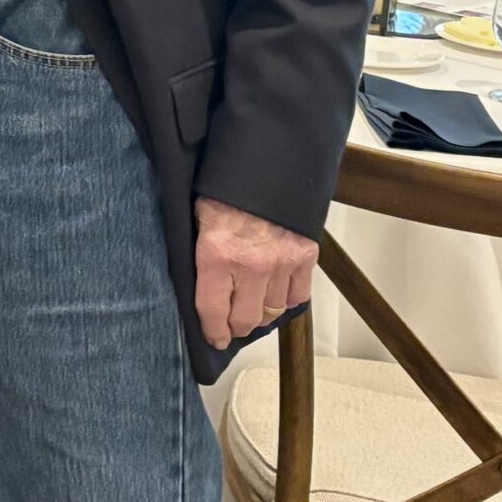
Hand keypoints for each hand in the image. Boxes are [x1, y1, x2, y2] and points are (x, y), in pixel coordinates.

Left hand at [193, 195, 317, 349]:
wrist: (267, 163)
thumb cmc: (223, 190)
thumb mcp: (196, 219)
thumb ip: (200, 254)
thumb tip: (196, 285)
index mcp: (217, 255)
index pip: (213, 310)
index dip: (212, 330)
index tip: (213, 339)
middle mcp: (251, 265)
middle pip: (245, 319)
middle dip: (235, 327)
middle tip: (229, 327)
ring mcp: (282, 263)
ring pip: (273, 311)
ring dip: (260, 316)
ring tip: (251, 312)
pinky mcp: (305, 257)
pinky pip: (298, 295)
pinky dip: (286, 301)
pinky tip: (275, 297)